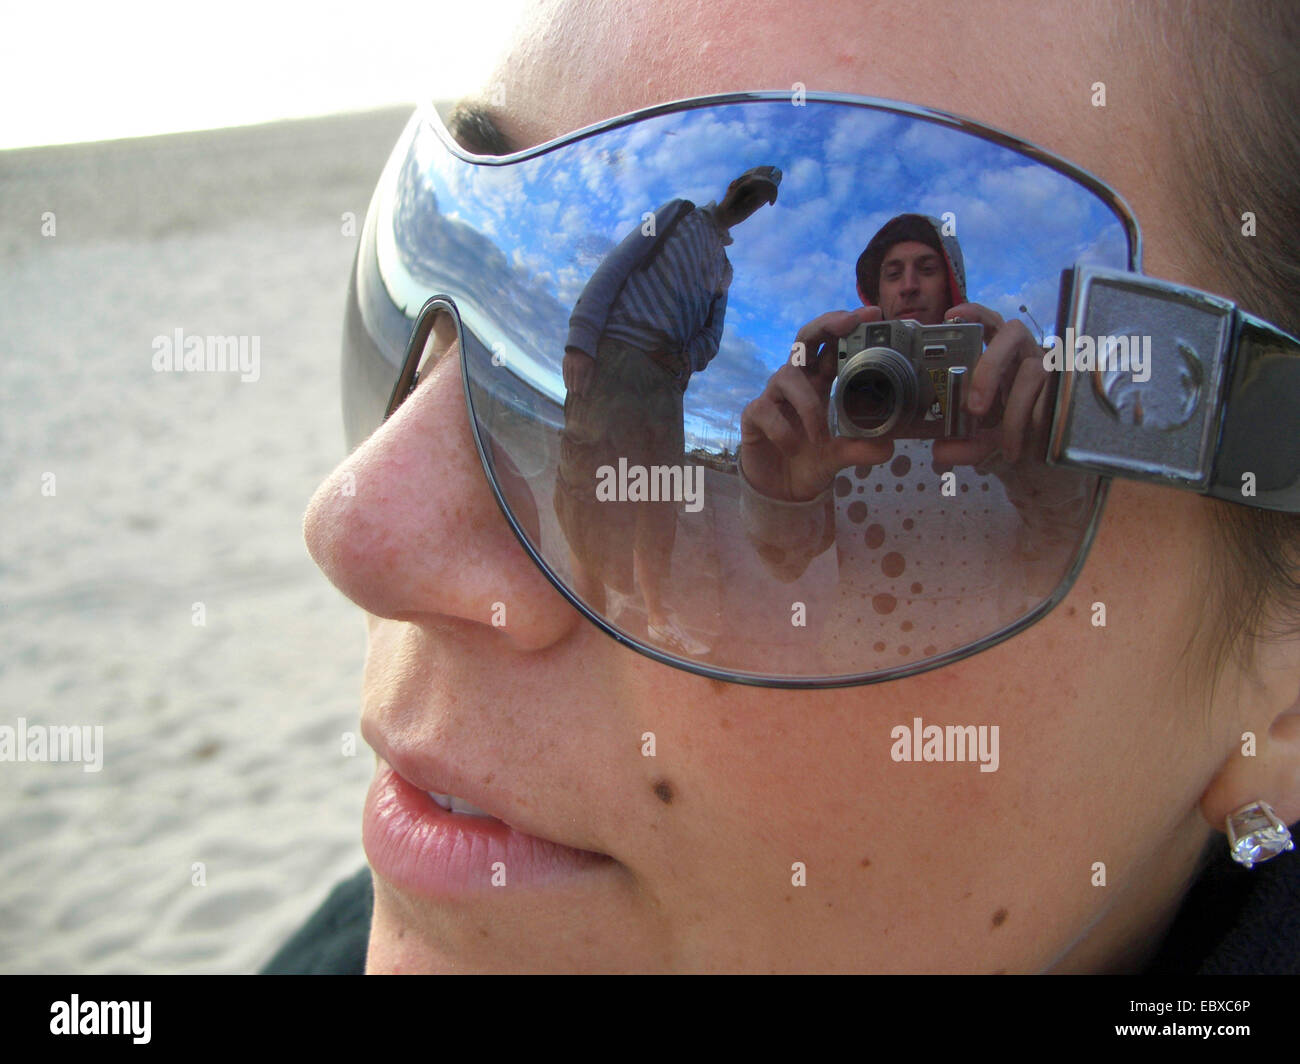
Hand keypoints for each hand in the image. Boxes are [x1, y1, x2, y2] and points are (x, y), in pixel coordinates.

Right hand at [562, 347, 595, 396]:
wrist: (581, 345)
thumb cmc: (589, 358)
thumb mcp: (592, 368)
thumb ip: (588, 380)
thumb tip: (585, 393)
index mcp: (580, 369)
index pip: (578, 385)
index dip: (580, 391)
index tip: (583, 397)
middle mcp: (572, 367)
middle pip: (571, 383)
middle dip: (574, 390)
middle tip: (576, 395)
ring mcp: (567, 365)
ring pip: (567, 379)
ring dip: (569, 386)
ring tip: (572, 391)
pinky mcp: (564, 362)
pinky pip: (564, 374)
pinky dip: (566, 380)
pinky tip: (567, 385)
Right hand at [740, 307, 893, 500]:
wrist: (782, 491)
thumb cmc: (812, 461)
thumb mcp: (842, 456)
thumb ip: (861, 449)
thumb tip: (888, 447)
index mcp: (821, 382)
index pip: (833, 344)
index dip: (849, 325)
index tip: (873, 314)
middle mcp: (797, 381)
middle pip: (805, 337)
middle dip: (825, 325)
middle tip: (848, 322)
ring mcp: (773, 396)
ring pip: (787, 376)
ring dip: (808, 404)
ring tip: (821, 437)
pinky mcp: (754, 415)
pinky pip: (766, 410)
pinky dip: (783, 430)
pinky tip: (793, 447)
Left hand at [931, 302, 1051, 468]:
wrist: (1047, 459)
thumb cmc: (1009, 436)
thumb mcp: (981, 444)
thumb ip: (961, 446)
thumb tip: (940, 452)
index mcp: (999, 357)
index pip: (989, 323)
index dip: (973, 313)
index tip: (950, 316)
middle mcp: (1024, 354)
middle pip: (1011, 334)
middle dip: (990, 365)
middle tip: (974, 408)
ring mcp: (1050, 367)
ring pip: (1034, 371)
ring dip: (1015, 412)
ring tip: (1005, 445)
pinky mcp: (1070, 387)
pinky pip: (1053, 398)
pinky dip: (1036, 424)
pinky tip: (1025, 446)